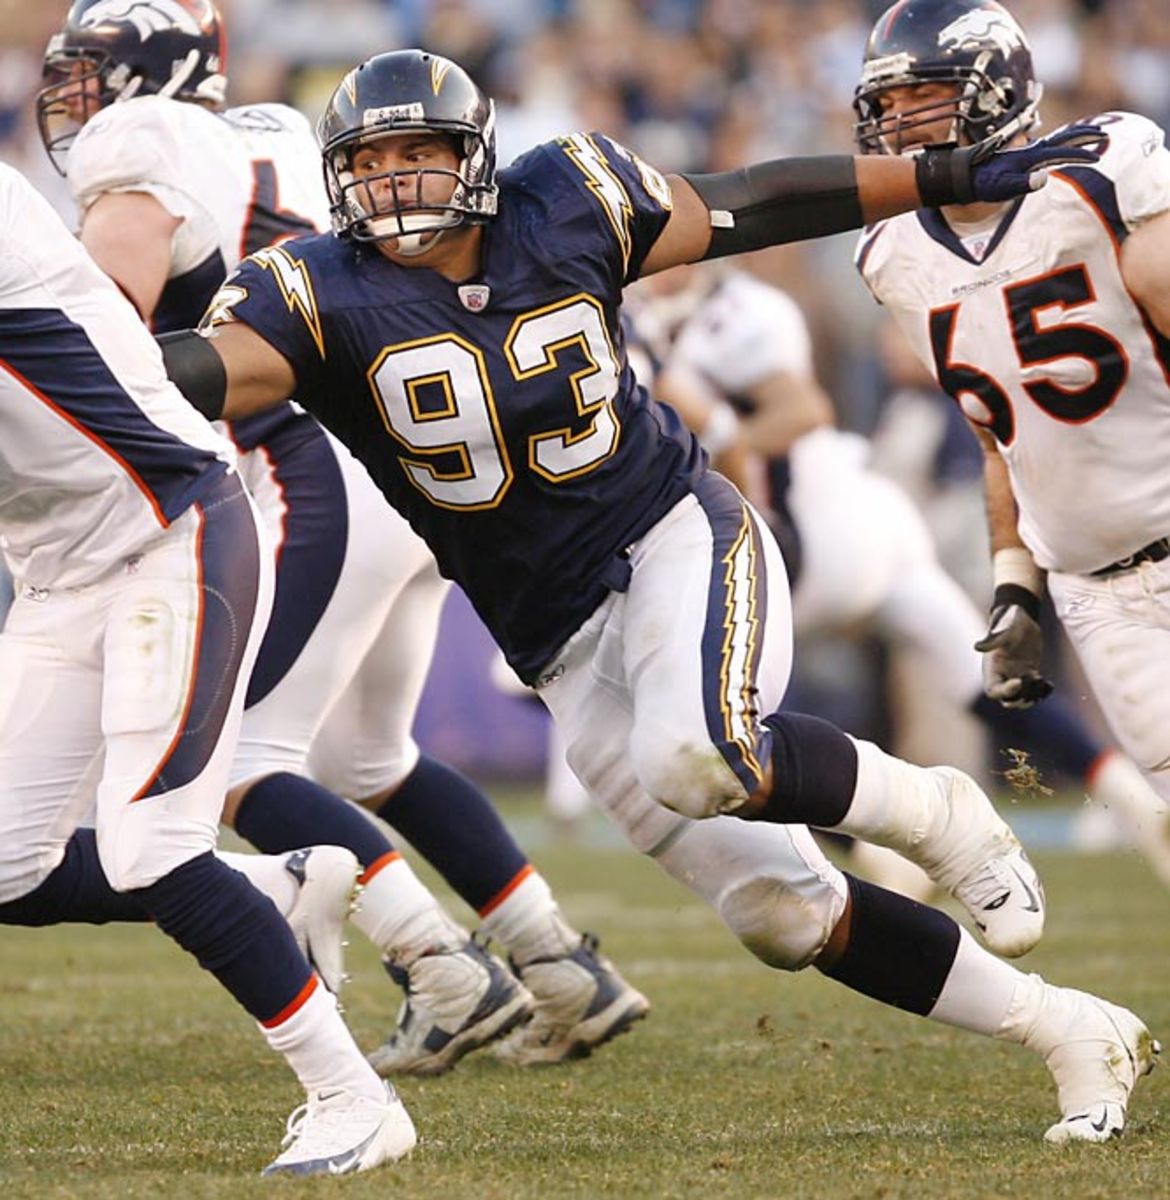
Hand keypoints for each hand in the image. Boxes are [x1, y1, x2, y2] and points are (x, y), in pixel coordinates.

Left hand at [916, 125, 1107, 206]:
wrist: (966, 175)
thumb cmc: (984, 183)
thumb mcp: (1002, 187)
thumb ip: (1023, 183)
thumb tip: (1044, 177)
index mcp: (1030, 157)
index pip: (1061, 154)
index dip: (1080, 155)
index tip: (1097, 158)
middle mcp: (1031, 150)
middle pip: (1064, 138)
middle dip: (1085, 136)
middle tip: (1104, 135)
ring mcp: (1028, 151)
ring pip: (1058, 139)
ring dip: (1077, 135)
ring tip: (1094, 134)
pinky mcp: (1024, 155)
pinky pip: (1049, 145)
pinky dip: (1064, 140)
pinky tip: (1066, 143)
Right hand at [973, 601, 1053, 708]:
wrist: (1020, 614)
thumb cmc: (1008, 619)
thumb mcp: (1003, 629)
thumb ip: (992, 640)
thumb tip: (978, 647)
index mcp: (992, 667)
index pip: (993, 690)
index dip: (1005, 691)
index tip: (1020, 681)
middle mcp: (1002, 674)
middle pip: (1007, 699)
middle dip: (1019, 700)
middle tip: (1033, 691)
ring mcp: (1016, 674)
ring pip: (1022, 697)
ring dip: (1033, 696)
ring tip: (1044, 684)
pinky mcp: (1028, 672)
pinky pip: (1034, 689)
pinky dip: (1042, 691)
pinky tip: (1049, 685)